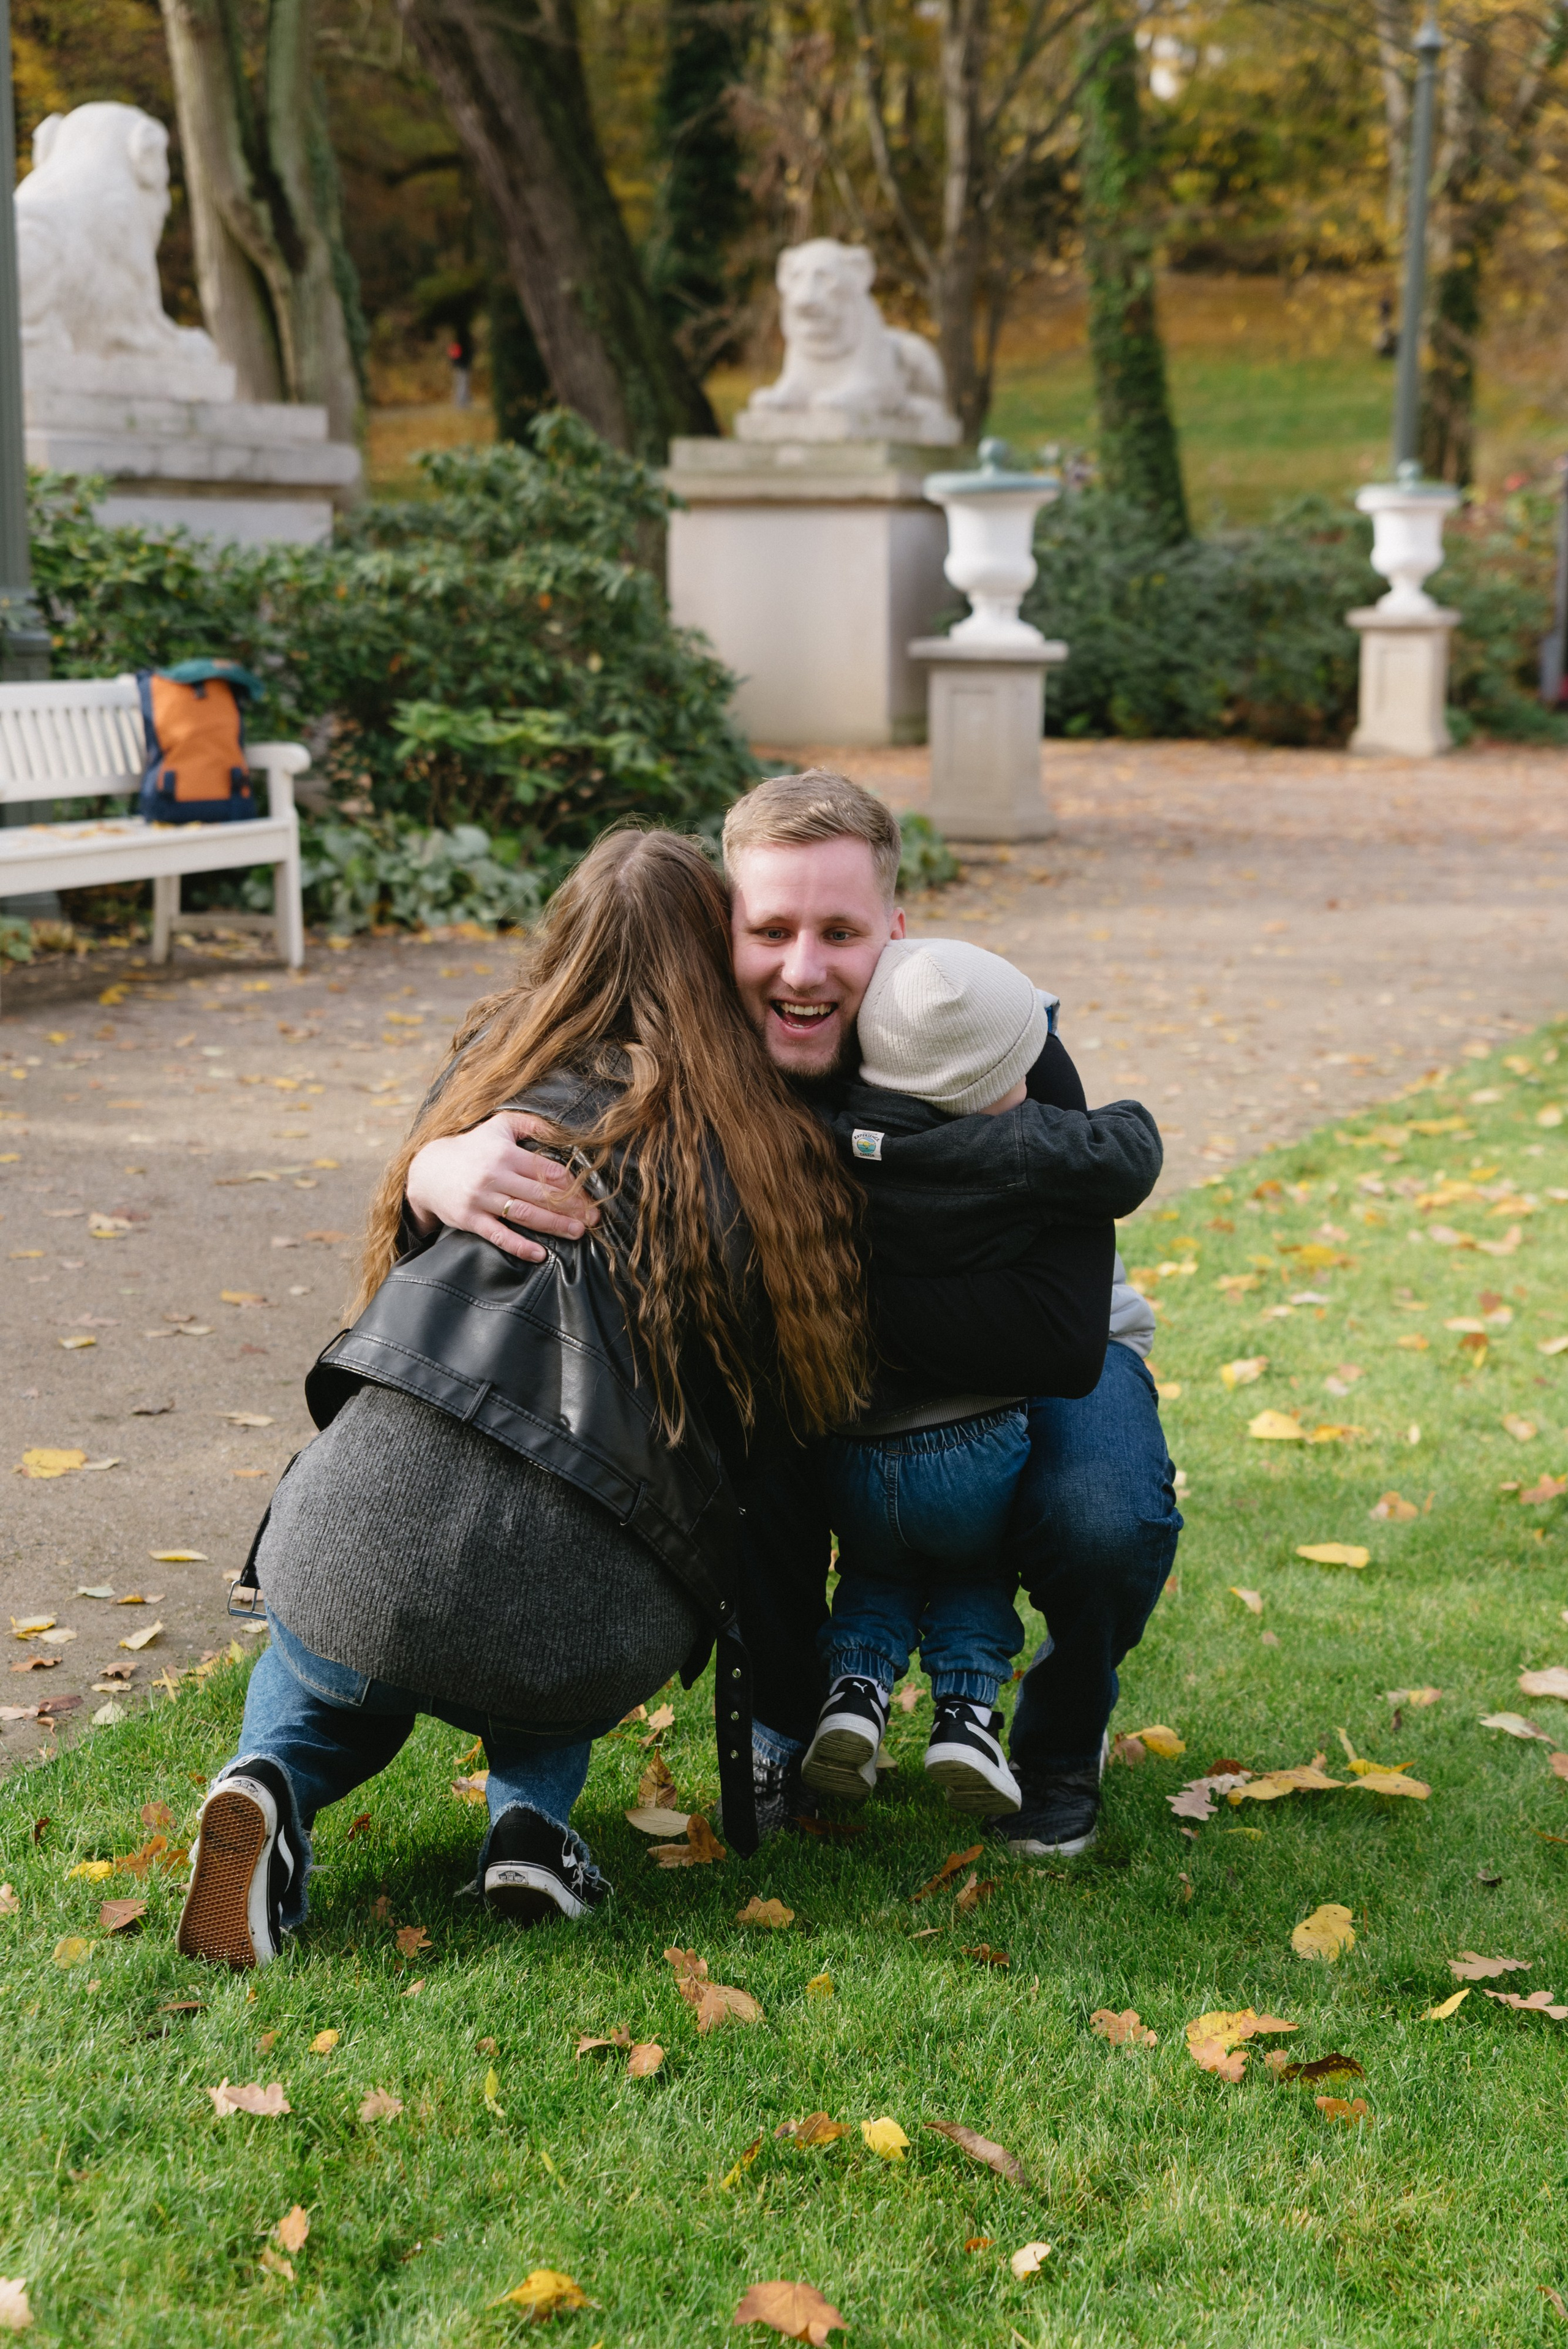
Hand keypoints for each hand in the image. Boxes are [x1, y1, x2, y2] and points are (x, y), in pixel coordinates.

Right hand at [405, 1111, 598, 1264]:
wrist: (428, 1171)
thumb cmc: (472, 1148)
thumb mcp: (498, 1126)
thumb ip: (530, 1124)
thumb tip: (562, 1129)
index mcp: (505, 1153)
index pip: (546, 1170)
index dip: (571, 1184)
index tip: (590, 1196)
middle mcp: (494, 1175)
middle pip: (540, 1194)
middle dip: (571, 1207)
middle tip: (594, 1218)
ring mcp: (481, 1199)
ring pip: (524, 1214)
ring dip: (554, 1225)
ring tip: (578, 1232)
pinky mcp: (469, 1219)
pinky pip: (499, 1235)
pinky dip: (520, 1246)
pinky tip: (540, 1254)